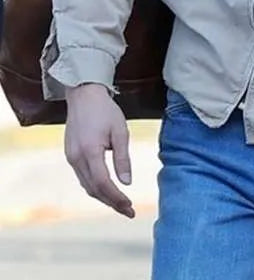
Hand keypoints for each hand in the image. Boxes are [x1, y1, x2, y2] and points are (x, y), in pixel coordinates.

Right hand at [64, 83, 134, 217]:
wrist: (84, 95)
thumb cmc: (105, 110)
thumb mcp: (120, 131)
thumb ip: (122, 157)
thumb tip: (126, 182)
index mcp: (90, 151)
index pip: (102, 183)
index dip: (116, 198)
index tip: (130, 206)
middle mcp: (76, 158)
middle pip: (93, 189)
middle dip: (111, 202)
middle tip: (128, 211)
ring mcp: (71, 157)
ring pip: (86, 185)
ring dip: (103, 197)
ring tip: (120, 203)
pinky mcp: (70, 154)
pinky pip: (82, 177)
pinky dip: (95, 186)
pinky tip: (107, 188)